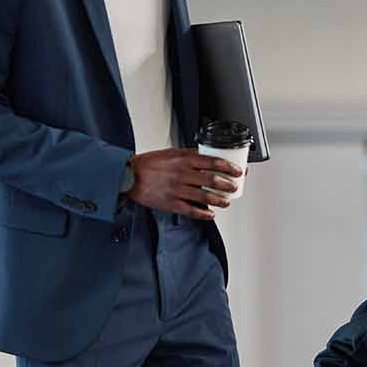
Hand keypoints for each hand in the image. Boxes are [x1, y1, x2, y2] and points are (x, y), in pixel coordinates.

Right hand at [127, 148, 244, 218]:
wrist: (129, 176)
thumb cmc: (149, 164)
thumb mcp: (171, 152)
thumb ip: (189, 155)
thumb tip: (207, 157)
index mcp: (184, 159)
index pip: (213, 162)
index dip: (229, 167)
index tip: (238, 171)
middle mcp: (182, 173)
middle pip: (212, 180)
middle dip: (228, 185)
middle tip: (234, 187)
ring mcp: (177, 189)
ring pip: (205, 196)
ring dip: (219, 200)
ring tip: (225, 201)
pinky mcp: (171, 203)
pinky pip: (192, 210)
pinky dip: (204, 213)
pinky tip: (210, 214)